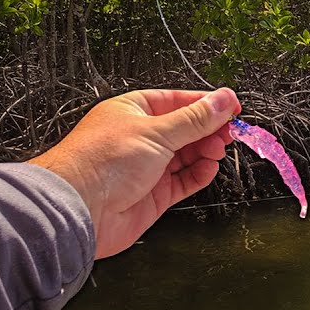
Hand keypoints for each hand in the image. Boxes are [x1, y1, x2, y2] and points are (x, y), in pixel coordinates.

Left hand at [28, 88, 239, 258]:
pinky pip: (184, 180)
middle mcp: (140, 138)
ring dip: (206, 151)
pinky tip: (208, 168)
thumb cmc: (99, 163)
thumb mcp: (156, 131)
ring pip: (188, 155)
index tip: (231, 105)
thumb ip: (195, 119)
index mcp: (134, 112)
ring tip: (218, 150)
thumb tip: (222, 101)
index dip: (206, 103)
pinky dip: (200, 174)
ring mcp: (147, 167)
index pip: (178, 101)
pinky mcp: (153, 194)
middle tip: (230, 131)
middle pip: (186, 128)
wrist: (78, 208)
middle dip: (209, 129)